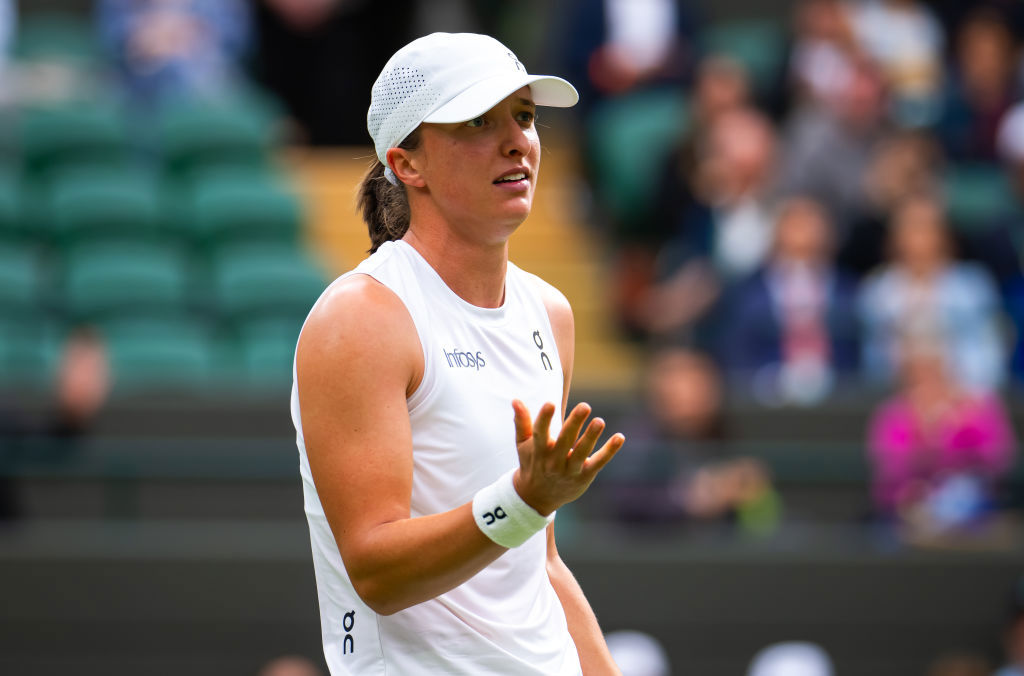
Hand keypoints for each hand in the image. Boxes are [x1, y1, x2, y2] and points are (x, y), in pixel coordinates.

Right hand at [511, 400, 624, 515]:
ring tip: (600, 421)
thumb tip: (516, 399)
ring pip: (582, 452)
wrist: (537, 497)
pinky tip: (619, 437)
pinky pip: (598, 462)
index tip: (549, 403)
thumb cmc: (532, 463)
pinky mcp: (584, 476)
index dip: (544, 418)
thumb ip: (521, 422)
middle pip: (564, 440)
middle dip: (574, 423)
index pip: (540, 432)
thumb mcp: (523, 444)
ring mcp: (570, 469)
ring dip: (591, 437)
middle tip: (585, 406)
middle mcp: (553, 460)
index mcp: (538, 450)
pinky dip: (610, 451)